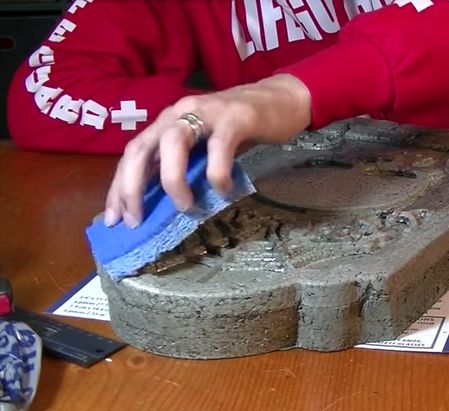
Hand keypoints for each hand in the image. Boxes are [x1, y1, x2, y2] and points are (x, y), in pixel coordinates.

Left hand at [104, 74, 311, 227]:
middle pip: (142, 147)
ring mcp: (207, 113)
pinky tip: (224, 190)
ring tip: (185, 208)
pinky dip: (217, 174)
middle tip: (135, 220)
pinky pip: (219, 148)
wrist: (282, 100)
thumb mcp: (205, 146)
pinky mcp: (235, 118)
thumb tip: (165, 202)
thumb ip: (186, 165)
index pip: (134, 153)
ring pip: (174, 144)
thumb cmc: (242, 128)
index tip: (113, 219)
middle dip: (132, 186)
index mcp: (168, 121)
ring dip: (173, 180)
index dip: (119, 186)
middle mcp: (180, 113)